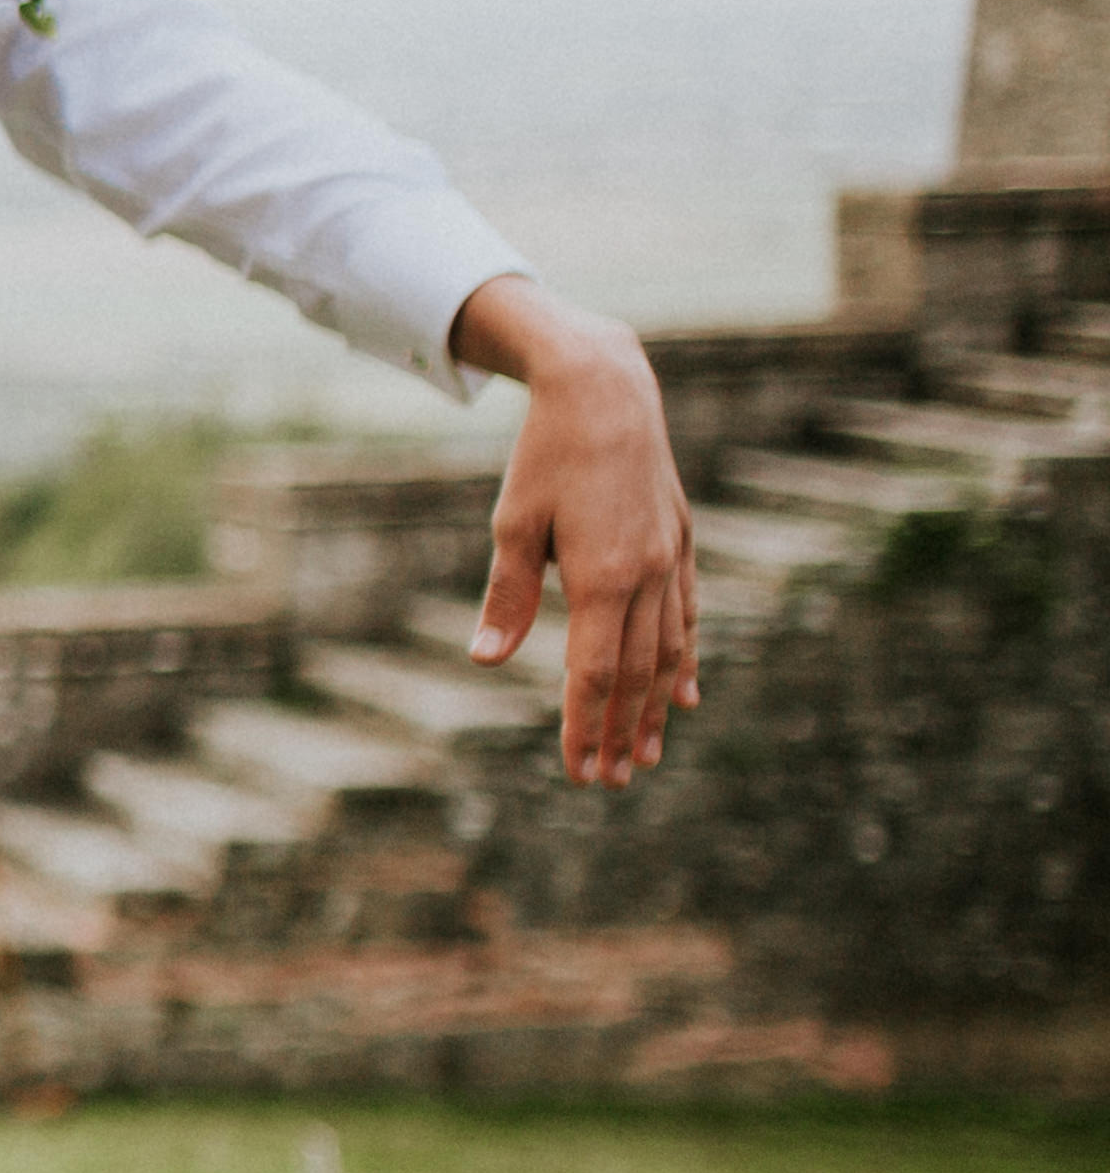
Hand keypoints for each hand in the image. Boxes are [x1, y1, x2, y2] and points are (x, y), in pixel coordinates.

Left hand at [450, 276, 699, 787]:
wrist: (606, 392)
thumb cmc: (546, 458)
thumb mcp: (513, 525)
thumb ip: (507, 597)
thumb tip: (485, 661)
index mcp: (602, 578)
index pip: (594, 673)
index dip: (585, 726)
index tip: (578, 771)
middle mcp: (646, 576)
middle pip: (636, 674)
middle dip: (620, 731)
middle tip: (610, 780)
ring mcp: (670, 560)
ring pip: (669, 651)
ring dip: (656, 707)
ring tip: (647, 754)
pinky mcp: (680, 543)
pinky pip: (687, 616)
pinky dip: (686, 660)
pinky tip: (686, 694)